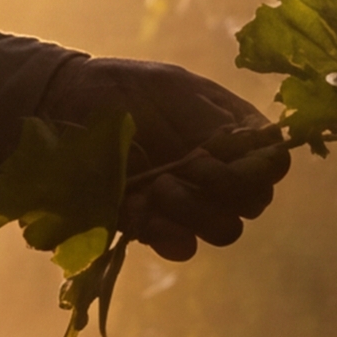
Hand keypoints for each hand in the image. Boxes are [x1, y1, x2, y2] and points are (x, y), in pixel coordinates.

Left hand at [63, 55, 292, 259]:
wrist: (63, 109)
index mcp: (232, 134)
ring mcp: (190, 202)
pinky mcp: (157, 225)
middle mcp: (219, 171)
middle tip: (175, 173)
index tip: (207, 155)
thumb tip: (262, 148)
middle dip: (218, 192)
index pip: (272, 164)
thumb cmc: (120, 90)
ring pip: (223, 229)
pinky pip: (182, 247)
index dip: (252, 169)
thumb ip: (216, 119)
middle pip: (253, 203)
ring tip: (152, 190)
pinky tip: (136, 212)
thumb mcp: (174, 89)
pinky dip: (164, 234)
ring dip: (192, 214)